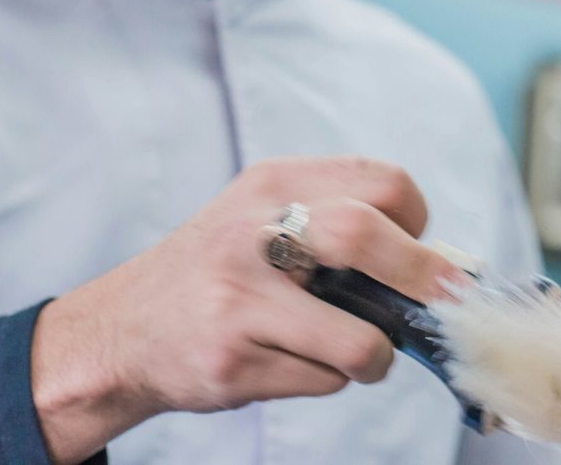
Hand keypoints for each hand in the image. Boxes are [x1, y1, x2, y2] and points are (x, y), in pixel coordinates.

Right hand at [29, 156, 466, 463]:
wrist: (118, 333)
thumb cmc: (217, 274)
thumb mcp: (261, 217)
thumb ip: (336, 222)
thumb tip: (439, 263)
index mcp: (273, 185)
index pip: (380, 181)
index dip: (416, 219)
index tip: (419, 247)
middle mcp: (253, 232)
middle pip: (368, 235)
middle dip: (425, 277)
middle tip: (442, 304)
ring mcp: (241, 298)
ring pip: (360, 337)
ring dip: (376, 355)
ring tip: (354, 351)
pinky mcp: (233, 360)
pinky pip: (323, 379)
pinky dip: (327, 378)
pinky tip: (290, 362)